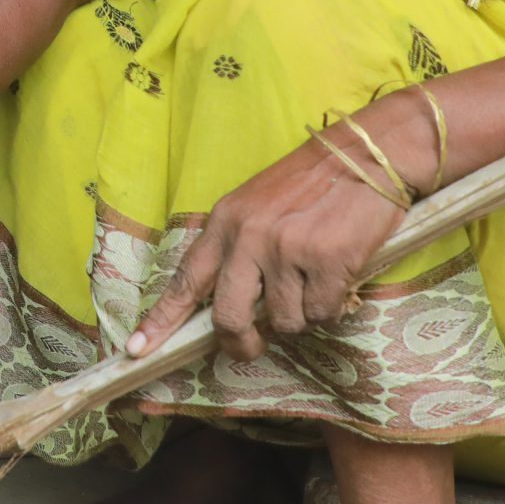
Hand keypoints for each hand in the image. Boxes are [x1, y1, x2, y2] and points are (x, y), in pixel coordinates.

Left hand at [127, 134, 404, 361]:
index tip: (136, 351)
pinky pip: (322, 313)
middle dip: (240, 343)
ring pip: (285, 322)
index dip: (161, 320)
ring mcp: (288, 250)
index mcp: (226, 221)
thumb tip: (235, 306)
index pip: (186, 280)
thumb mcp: (258, 204)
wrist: (367, 153)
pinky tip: (340, 272)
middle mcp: (250, 237)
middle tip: (252, 347)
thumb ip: (239, 247)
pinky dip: (332, 304)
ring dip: (302, 313)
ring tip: (317, 276)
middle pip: (229, 317)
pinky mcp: (327, 261)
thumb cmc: (315, 181)